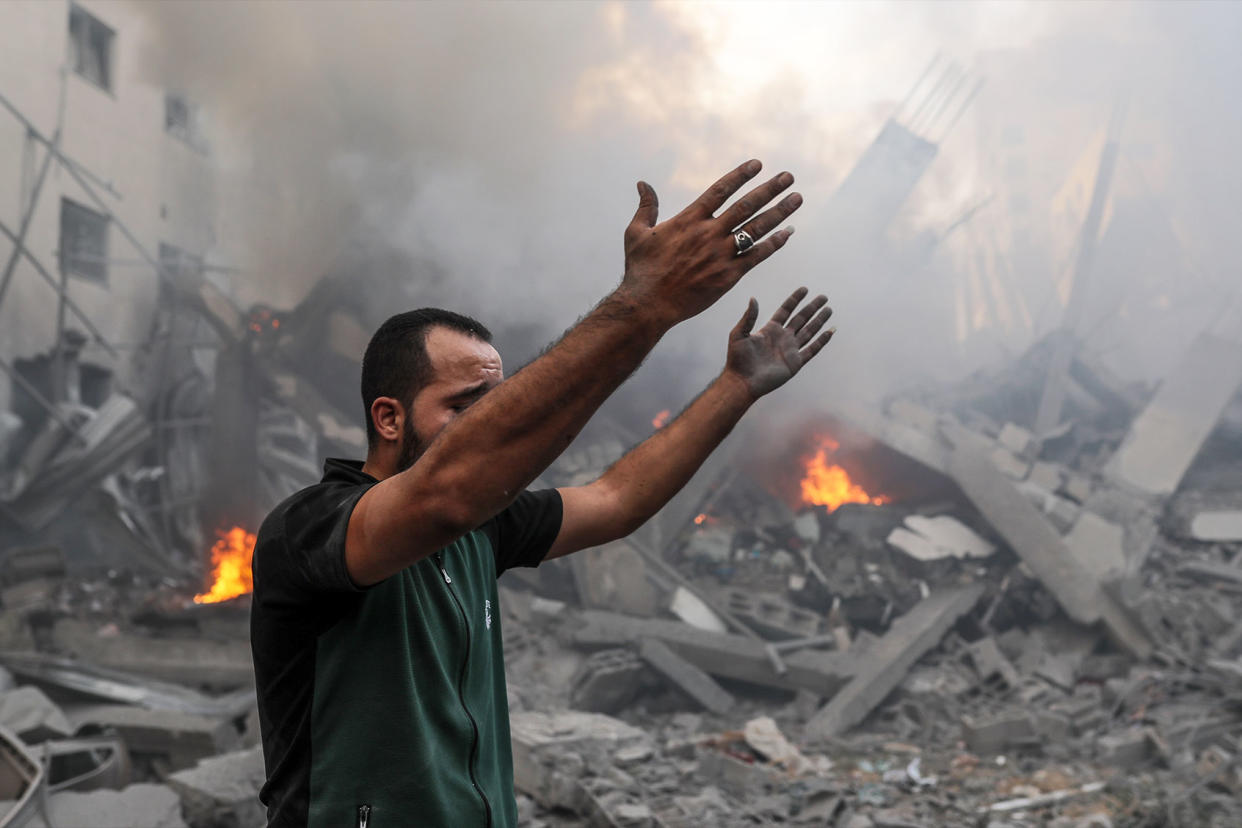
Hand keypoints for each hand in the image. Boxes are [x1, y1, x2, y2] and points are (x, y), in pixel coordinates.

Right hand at [619, 160, 801, 326]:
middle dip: (770, 189)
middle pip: (746, 205)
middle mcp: (709, 233)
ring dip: (779, 212)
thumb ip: (646, 206)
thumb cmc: (640, 270)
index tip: (758, 164)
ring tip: (796, 199)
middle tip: (788, 177)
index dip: (741, 175)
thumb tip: (642, 183)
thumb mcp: (636, 233)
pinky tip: (788, 233)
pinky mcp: (728, 275)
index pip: (721, 190)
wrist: (649, 304)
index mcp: (689, 219)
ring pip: (756, 228)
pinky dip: (774, 244)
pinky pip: (757, 256)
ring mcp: (720, 254)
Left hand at [724, 287, 833, 398]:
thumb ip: (748, 317)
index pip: (786, 310)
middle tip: (823, 297)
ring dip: (819, 321)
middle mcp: (782, 337)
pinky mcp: (795, 362)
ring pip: (809, 331)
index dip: (795, 299)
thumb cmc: (737, 359)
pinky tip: (830, 331)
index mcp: (770, 329)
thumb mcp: (739, 334)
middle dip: (812, 308)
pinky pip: (812, 350)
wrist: (742, 381)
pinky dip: (821, 341)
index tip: (804, 289)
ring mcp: (790, 350)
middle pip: (801, 319)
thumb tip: (753, 298)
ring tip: (829, 310)